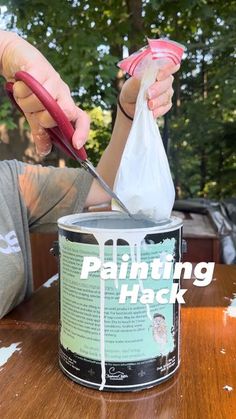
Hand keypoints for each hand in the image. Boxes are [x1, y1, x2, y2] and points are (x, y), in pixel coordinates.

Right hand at [1, 33, 89, 154]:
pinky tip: (19, 83)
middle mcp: (63, 92)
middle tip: (34, 111)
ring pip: (42, 101)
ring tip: (23, 94)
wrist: (15, 62)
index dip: (83, 132)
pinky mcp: (40, 68)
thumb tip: (44, 152)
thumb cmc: (29, 90)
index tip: (76, 145)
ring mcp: (53, 79)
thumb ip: (40, 132)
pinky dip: (20, 89)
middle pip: (64, 113)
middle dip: (44, 117)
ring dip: (26, 102)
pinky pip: (30, 86)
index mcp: (65, 105)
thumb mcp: (34, 115)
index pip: (81, 119)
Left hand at [119, 62, 179, 118]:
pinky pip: (166, 107)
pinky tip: (152, 112)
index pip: (169, 65)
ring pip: (167, 96)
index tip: (158, 76)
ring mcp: (167, 93)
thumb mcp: (134, 81)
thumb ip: (143, 76)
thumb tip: (150, 72)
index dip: (167, 69)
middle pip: (168, 82)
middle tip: (148, 94)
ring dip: (157, 101)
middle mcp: (165, 80)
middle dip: (158, 89)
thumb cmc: (132, 89)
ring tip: (149, 105)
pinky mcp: (166, 104)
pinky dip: (158, 110)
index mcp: (159, 70)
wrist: (128, 104)